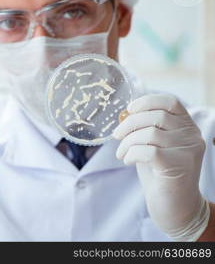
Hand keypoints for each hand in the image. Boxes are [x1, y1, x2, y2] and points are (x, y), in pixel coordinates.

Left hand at [113, 94, 209, 240]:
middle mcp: (192, 136)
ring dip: (127, 142)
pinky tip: (128, 161)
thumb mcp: (153, 146)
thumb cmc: (161, 174)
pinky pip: (147, 151)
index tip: (129, 109)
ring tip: (122, 153)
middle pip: (156, 116)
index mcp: (188, 127)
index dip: (147, 101)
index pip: (171, 102)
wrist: (175, 208)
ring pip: (149, 134)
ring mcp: (187, 151)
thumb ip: (146, 129)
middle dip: (129, 124)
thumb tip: (124, 115)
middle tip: (117, 136)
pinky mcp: (178, 166)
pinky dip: (131, 153)